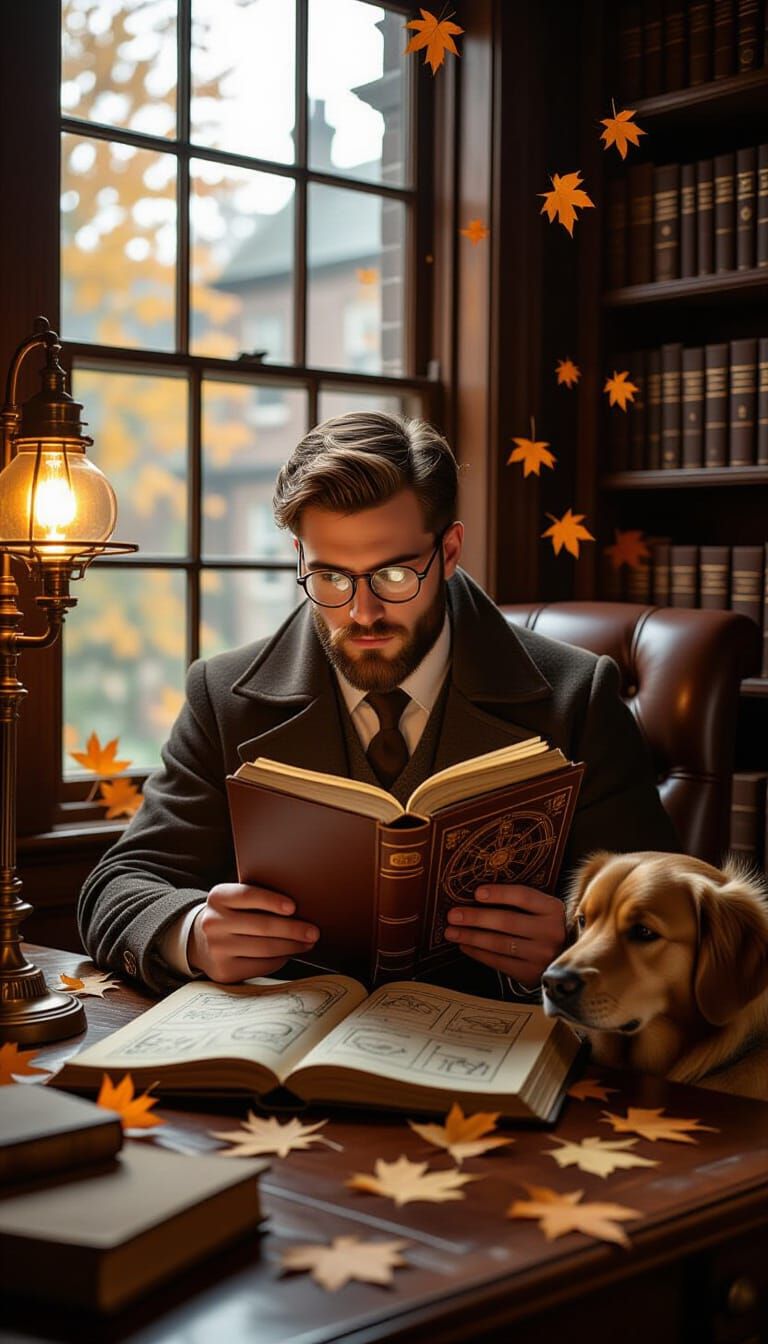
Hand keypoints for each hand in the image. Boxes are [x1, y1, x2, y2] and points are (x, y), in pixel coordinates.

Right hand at [188, 883, 319, 981]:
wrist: (200, 941)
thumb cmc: (230, 916)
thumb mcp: (234, 901)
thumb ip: (256, 900)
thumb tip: (298, 909)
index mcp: (218, 897)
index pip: (248, 896)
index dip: (272, 901)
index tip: (293, 907)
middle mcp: (213, 922)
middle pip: (262, 926)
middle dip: (293, 929)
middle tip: (313, 932)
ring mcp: (217, 948)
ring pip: (265, 948)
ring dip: (292, 946)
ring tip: (308, 943)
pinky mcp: (224, 971)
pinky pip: (261, 965)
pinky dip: (280, 960)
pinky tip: (289, 954)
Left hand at [444, 885, 566, 987]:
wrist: (563, 960)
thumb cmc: (542, 928)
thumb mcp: (540, 910)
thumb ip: (518, 903)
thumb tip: (476, 896)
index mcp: (553, 909)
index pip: (523, 897)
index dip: (499, 894)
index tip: (476, 892)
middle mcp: (550, 932)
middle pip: (507, 921)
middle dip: (476, 917)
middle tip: (452, 915)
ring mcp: (542, 955)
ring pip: (500, 943)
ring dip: (471, 936)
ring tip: (451, 932)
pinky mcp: (531, 974)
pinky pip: (499, 962)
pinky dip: (478, 953)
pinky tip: (464, 946)